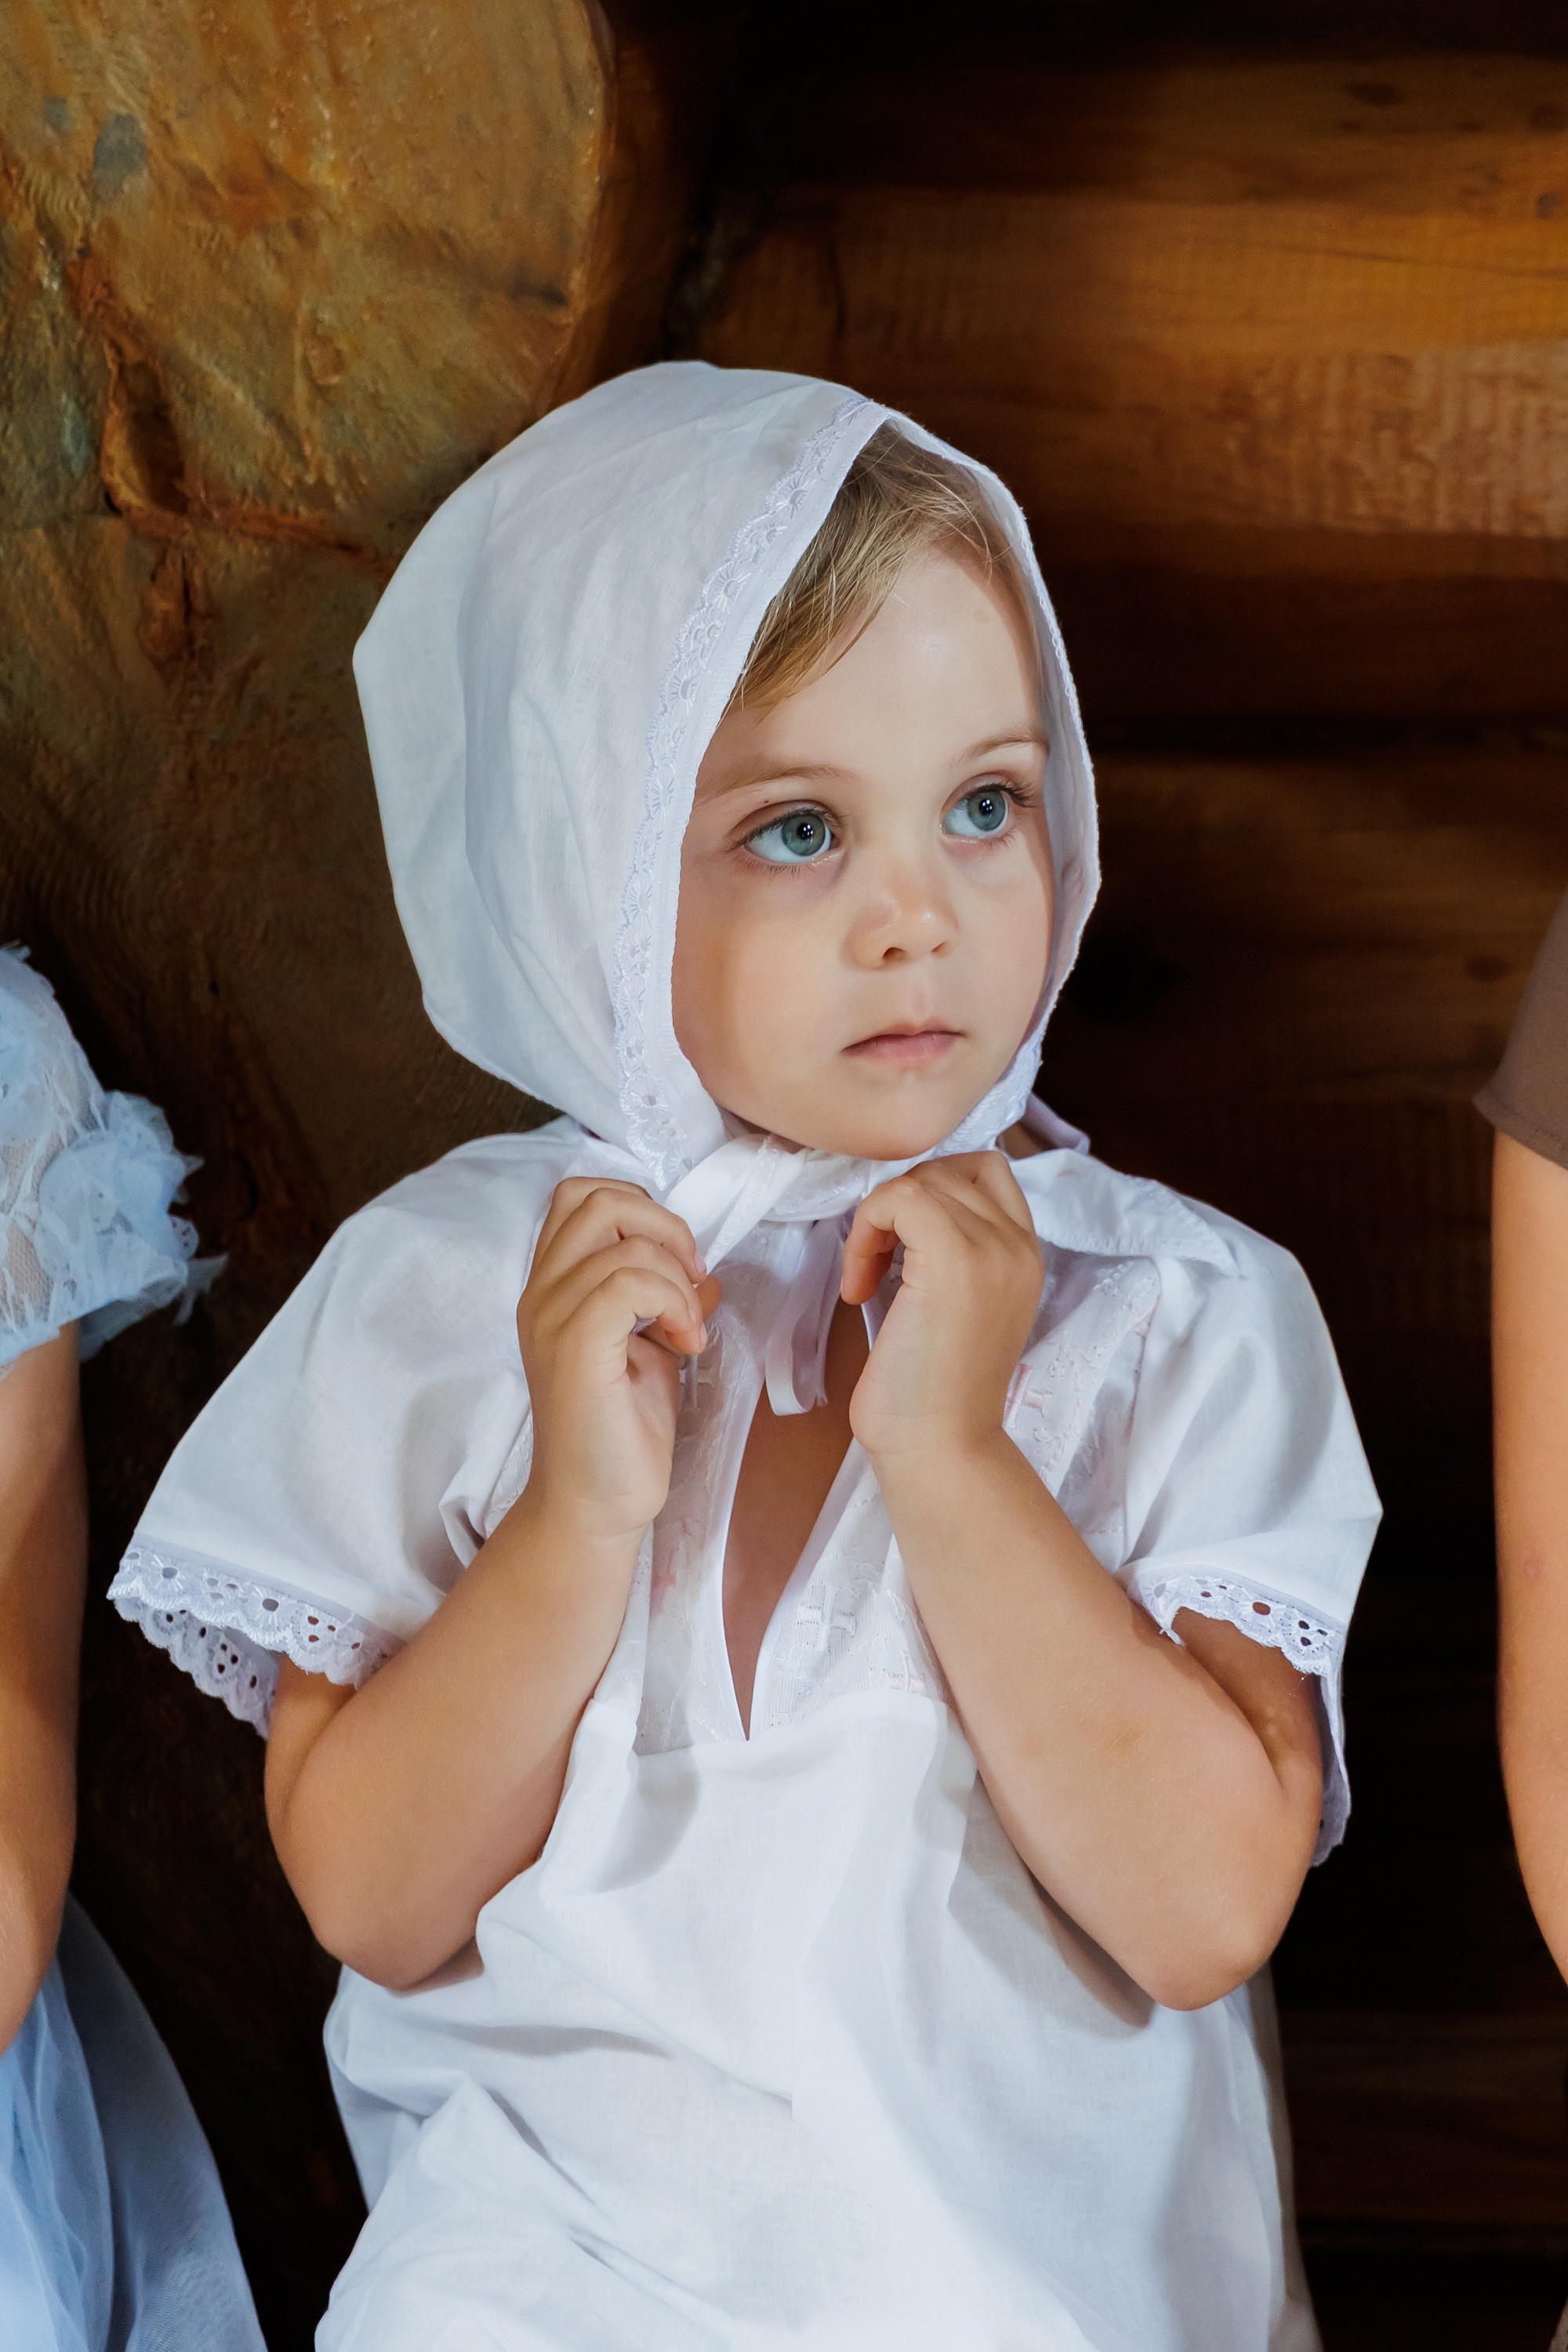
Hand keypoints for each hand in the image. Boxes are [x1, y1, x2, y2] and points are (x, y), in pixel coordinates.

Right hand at [516, 1179, 721, 1542]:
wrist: (596, 1505)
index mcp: (552, 1287)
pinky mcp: (574, 1348)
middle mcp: (540, 1294)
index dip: (640, 1209)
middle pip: (594, 1198)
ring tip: (688, 1330)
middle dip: (663, 1226)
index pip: (579, 1196)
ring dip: (676, 1278)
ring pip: (622, 1242)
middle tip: (690, 1281)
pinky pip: (627, 1283)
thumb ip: (661, 1298)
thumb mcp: (649, 1347)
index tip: (677, 1265)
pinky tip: (685, 1344)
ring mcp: (551, 1319)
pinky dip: (672, 1302)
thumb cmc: (620, 1431)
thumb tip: (701, 1269)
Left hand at [841, 1152, 1042, 1467]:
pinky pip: (898, 1198)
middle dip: (900, 1204)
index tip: (900, 1248)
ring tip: (866, 1277)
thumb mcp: (958, 1306)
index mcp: (1027, 1255)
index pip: (985, 1171)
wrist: (941, 1445)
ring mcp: (992, 1248)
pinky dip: (865, 1230)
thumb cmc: (935, 1392)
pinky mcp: (954, 1257)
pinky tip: (859, 1285)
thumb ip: (952, 1254)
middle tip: (877, 1263)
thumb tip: (902, 1212)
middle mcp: (1019, 1244)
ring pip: (920, 1181)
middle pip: (950, 1169)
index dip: (932, 1191)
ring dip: (877, 1220)